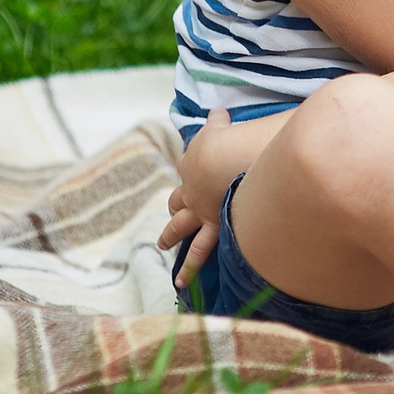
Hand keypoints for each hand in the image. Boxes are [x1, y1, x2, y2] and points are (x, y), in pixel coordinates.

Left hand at [157, 107, 245, 288]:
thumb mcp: (219, 126)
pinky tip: (181, 281)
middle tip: (171, 215)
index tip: (192, 171)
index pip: (187, 166)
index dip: (189, 169)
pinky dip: (190, 267)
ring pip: (181, 227)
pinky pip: (201, 251)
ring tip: (164, 247)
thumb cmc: (226, 140)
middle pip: (178, 200)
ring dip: (172, 237)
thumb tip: (217, 111)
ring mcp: (200, 211)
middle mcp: (191, 190)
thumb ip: (217, 121)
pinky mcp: (213, 227)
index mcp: (192, 163)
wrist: (229, 161)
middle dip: (174, 208)